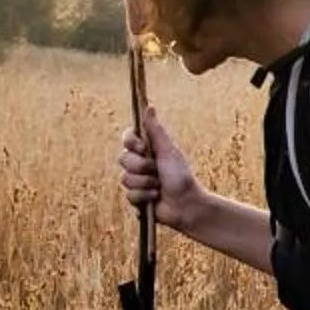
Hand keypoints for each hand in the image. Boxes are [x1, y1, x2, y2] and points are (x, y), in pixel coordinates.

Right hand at [118, 108, 204, 231]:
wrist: (186, 204)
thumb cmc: (181, 175)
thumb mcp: (168, 150)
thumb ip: (156, 130)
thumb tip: (149, 106)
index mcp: (146, 150)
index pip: (127, 138)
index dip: (131, 143)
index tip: (143, 147)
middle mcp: (138, 164)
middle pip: (123, 159)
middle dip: (142, 167)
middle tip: (157, 171)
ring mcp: (136, 182)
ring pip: (125, 179)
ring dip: (146, 183)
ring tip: (159, 186)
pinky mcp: (135, 199)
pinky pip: (130, 195)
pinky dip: (145, 197)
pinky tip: (156, 198)